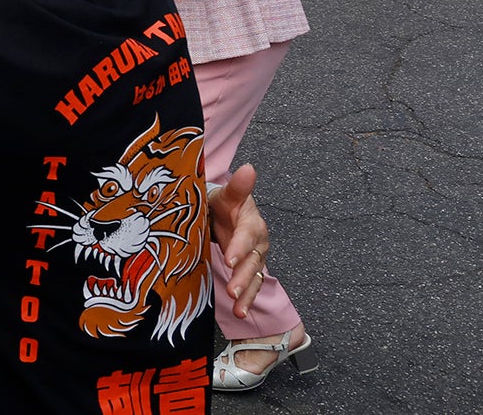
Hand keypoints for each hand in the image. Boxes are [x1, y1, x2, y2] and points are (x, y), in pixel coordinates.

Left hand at [209, 164, 269, 318]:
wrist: (226, 214)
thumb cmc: (225, 203)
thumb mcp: (228, 194)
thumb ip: (237, 186)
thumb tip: (248, 168)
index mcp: (252, 223)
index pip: (247, 236)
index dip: (240, 247)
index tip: (230, 258)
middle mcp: (258, 244)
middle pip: (252, 262)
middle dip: (242, 277)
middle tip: (232, 290)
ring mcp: (255, 259)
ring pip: (253, 278)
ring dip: (246, 294)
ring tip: (238, 311)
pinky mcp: (250, 270)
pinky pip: (250, 286)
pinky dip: (246, 300)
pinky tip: (239, 313)